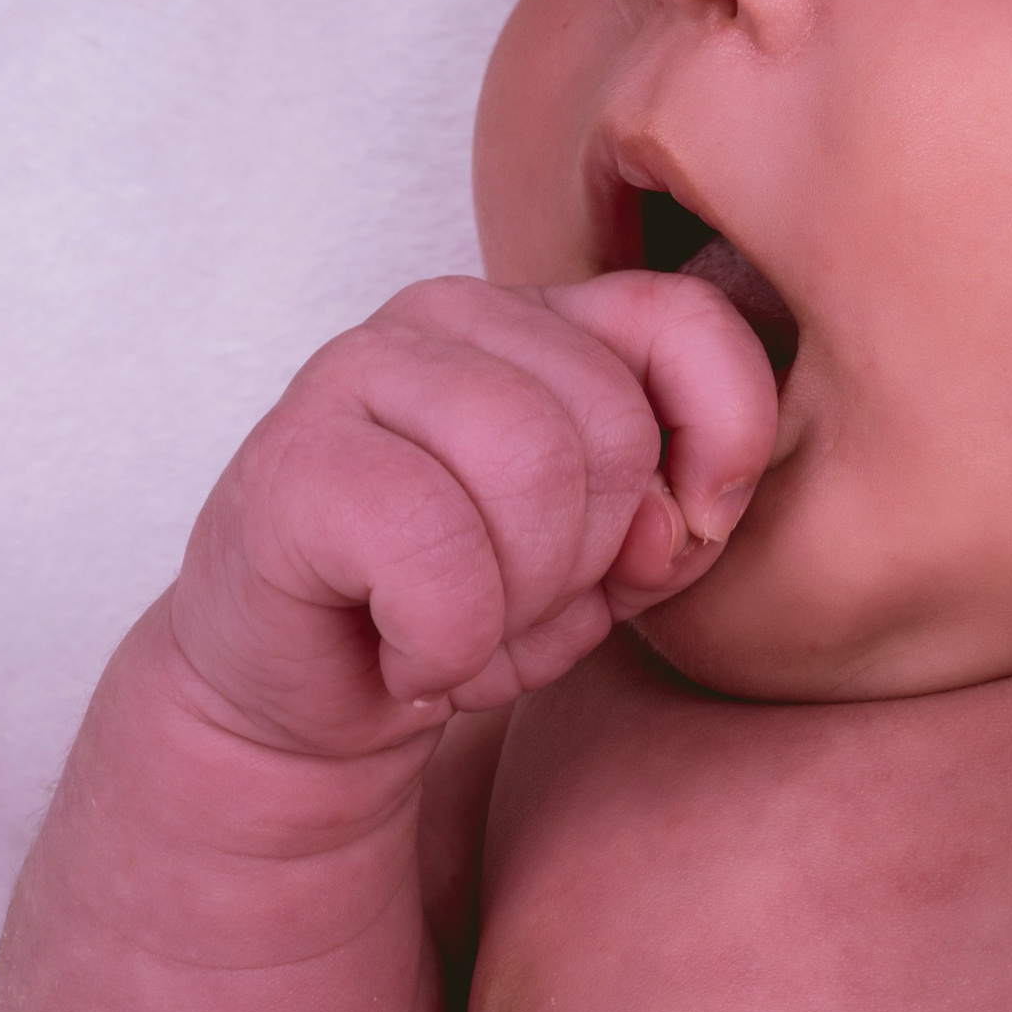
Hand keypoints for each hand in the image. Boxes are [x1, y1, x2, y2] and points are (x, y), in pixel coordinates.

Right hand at [165, 272, 777, 758]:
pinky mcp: (292, 458)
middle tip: (518, 605)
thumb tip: (684, 512)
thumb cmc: (468, 608)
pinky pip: (436, 553)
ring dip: (518, 602)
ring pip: (531, 470)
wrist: (308, 698)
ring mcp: (358, 369)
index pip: (685, 320)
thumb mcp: (616, 562)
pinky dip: (447, 643)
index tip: (668, 549)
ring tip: (464, 629)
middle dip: (589, 557)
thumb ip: (680, 512)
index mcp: (544, 318)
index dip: (719, 444)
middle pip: (611, 423)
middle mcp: (452, 313)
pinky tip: (408, 658)